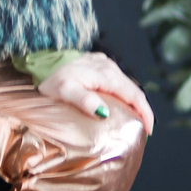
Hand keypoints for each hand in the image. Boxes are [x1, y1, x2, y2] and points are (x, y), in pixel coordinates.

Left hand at [37, 52, 154, 134]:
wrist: (42, 60)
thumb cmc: (51, 77)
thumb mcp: (64, 91)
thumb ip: (84, 101)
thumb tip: (104, 112)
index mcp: (106, 75)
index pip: (134, 95)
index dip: (145, 113)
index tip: (148, 131)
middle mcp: (110, 67)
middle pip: (133, 91)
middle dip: (142, 111)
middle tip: (142, 130)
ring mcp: (105, 64)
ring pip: (126, 86)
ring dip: (133, 103)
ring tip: (133, 120)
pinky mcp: (99, 64)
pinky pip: (117, 81)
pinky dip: (123, 95)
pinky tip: (119, 105)